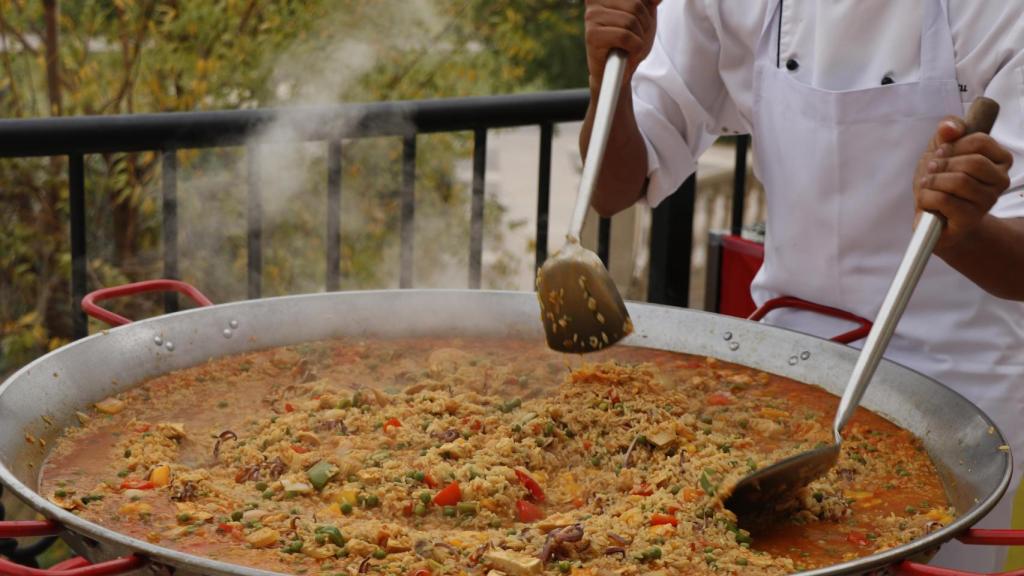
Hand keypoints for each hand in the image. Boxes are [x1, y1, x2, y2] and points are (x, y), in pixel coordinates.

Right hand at [584, 0, 660, 85]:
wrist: (619, 72)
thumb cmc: (630, 42)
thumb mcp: (645, 15)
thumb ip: (648, 2)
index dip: (646, 10)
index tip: (642, 21)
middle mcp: (595, 1)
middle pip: (636, 5)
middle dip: (644, 25)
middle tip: (636, 37)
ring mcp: (591, 17)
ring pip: (630, 21)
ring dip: (639, 38)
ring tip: (631, 45)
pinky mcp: (592, 35)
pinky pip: (624, 36)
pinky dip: (634, 47)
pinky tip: (627, 52)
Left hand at [914, 116, 1013, 249]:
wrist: (934, 216)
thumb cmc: (941, 181)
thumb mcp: (940, 150)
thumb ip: (947, 131)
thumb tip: (950, 127)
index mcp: (999, 160)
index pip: (981, 141)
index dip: (954, 144)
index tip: (940, 152)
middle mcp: (1000, 181)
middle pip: (973, 163)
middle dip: (943, 164)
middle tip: (930, 169)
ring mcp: (987, 201)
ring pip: (960, 182)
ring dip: (933, 181)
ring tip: (927, 184)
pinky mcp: (970, 219)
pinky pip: (946, 201)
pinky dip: (928, 197)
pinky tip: (926, 200)